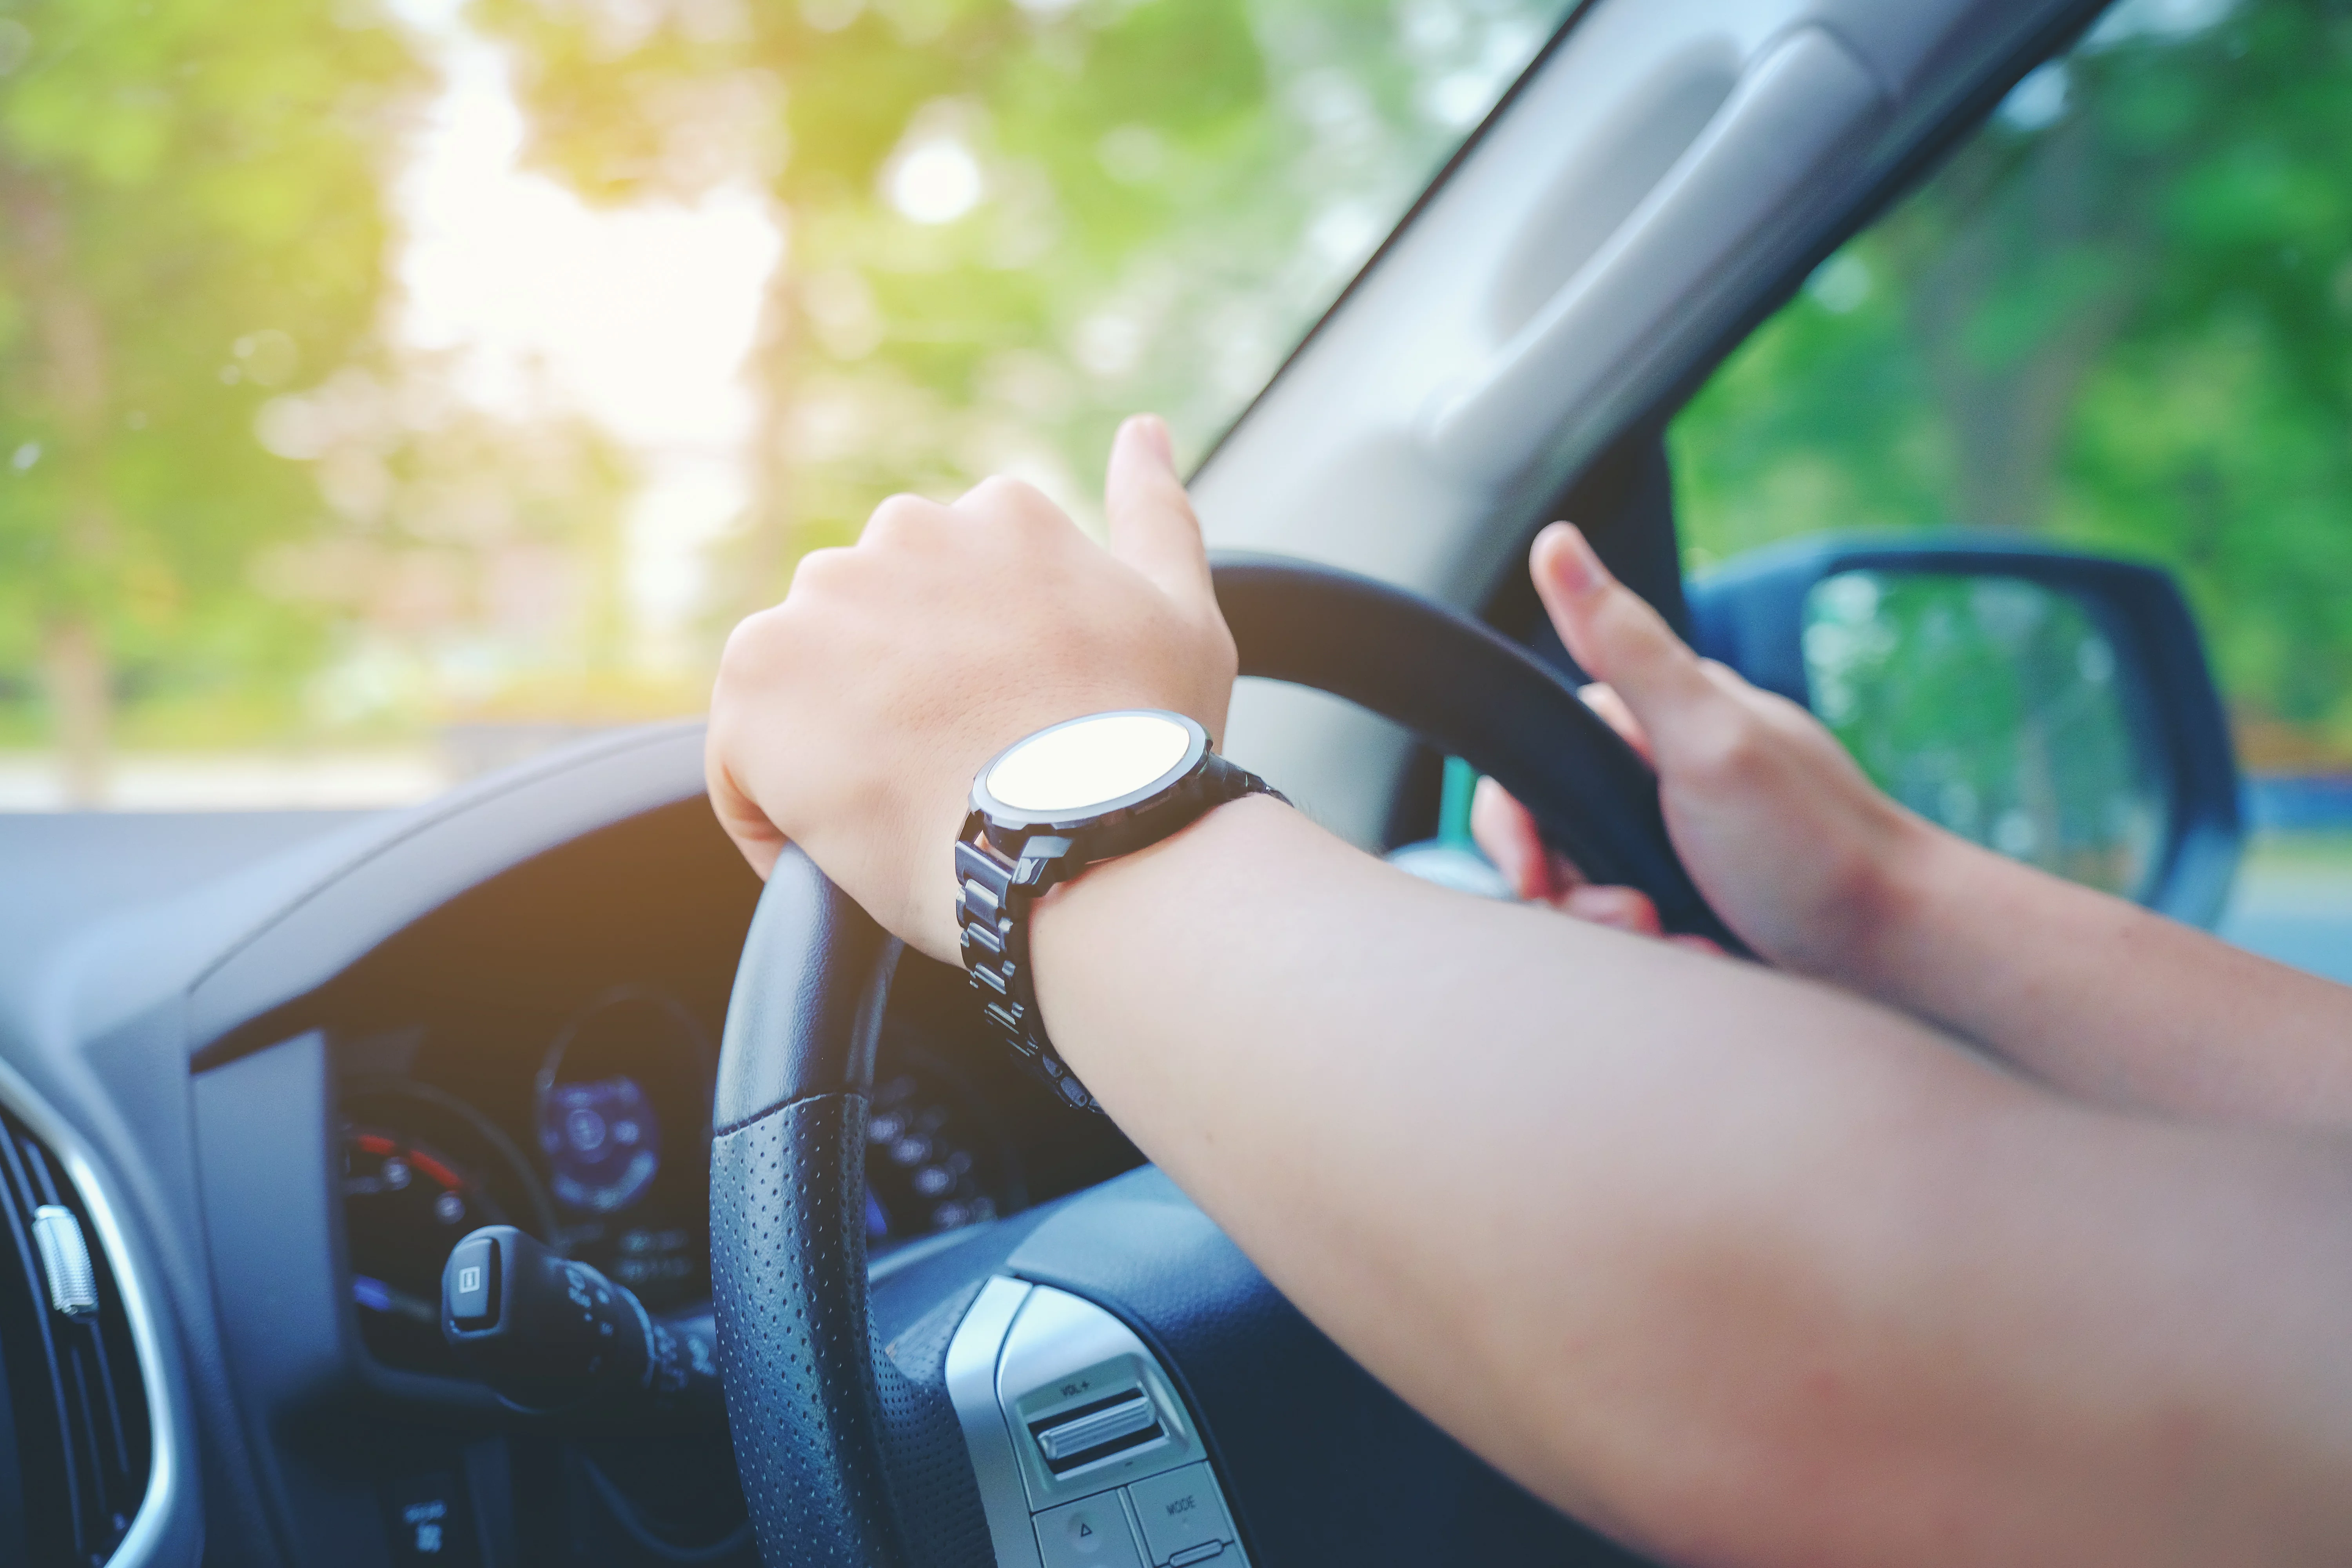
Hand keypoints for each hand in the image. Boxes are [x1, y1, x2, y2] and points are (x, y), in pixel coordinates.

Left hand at [705, 415, 1237, 963]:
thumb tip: (1142, 430)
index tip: (1000, 734)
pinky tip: (845, 846)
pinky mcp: (756, 683)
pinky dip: (774, 808)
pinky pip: (740, 756)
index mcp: (997, 516)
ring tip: (905, 815)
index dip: (970, 677)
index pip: (948, 591)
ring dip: (834, 744)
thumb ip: (1155, 512)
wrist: (1086, 846)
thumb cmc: (1145, 749)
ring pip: (803, 684)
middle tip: (956, 780)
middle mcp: (900, 535)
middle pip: (870, 628)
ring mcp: (821, 605)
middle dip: (894, 698)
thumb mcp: (1180, 613)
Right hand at [1470, 523, 1931, 984]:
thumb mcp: (1707, 740)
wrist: (1905, 953)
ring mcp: (1682, 841)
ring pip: (1589, 890)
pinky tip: (1701, 954)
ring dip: (1617, 928)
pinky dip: (1660, 950)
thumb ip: (1627, 647)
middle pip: (1557, 837)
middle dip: (1576, 890)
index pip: (1537, 763)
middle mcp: (1666, 774)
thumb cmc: (1815, 848)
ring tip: (1676, 939)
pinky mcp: (1699, 899)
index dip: (1519, 825)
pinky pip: (1638, 929)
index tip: (1537, 875)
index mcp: (1662, 720)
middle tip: (1635, 918)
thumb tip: (1557, 540)